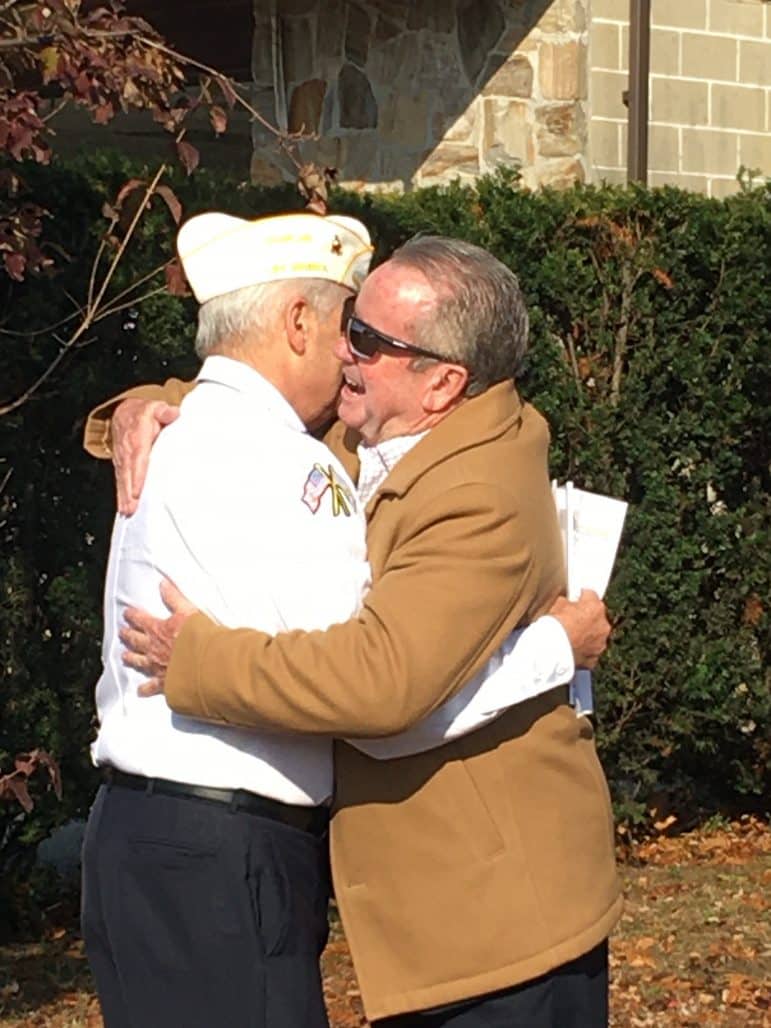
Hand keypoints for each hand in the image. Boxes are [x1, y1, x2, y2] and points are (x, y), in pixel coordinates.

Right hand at [113, 399, 179, 514]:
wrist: (123, 413)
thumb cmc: (142, 414)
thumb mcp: (154, 407)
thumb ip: (164, 411)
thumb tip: (173, 413)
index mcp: (137, 438)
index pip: (138, 458)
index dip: (137, 475)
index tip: (137, 490)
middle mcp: (128, 451)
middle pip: (128, 474)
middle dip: (128, 491)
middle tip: (131, 508)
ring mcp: (123, 459)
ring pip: (122, 480)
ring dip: (124, 496)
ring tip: (127, 511)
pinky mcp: (121, 466)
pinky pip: (120, 481)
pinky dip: (121, 495)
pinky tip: (124, 508)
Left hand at [120, 579, 197, 695]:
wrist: (205, 663)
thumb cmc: (198, 636)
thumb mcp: (188, 611)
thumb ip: (174, 598)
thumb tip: (163, 584)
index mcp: (158, 630)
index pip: (141, 620)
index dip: (133, 616)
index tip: (127, 614)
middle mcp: (153, 648)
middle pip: (136, 640)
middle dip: (128, 635)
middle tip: (122, 633)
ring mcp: (156, 666)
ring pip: (139, 661)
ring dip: (131, 658)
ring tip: (124, 656)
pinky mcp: (163, 682)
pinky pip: (151, 687)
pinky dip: (145, 689)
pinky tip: (140, 691)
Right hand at [550, 590, 610, 669]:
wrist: (550, 651)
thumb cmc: (554, 625)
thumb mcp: (557, 605)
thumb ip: (567, 602)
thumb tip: (568, 603)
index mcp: (595, 607)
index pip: (590, 595)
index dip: (581, 597)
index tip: (575, 600)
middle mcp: (603, 624)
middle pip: (596, 616)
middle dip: (587, 617)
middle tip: (572, 620)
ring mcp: (601, 643)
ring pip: (596, 635)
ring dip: (587, 634)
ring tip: (572, 637)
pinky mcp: (594, 658)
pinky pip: (591, 651)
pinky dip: (584, 650)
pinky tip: (573, 649)